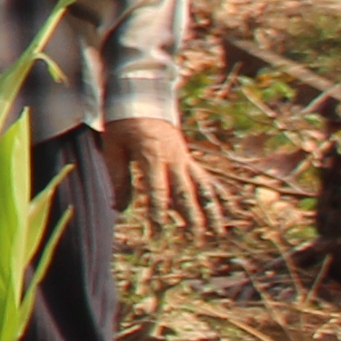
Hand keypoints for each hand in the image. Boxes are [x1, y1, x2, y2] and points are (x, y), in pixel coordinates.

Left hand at [104, 112, 237, 237]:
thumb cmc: (122, 124)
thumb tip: (119, 209)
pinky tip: (228, 210)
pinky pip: (205, 179)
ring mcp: (185, 159)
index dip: (158, 212)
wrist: (141, 99)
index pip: (157, 190)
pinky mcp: (189, 159)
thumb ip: (118, 178)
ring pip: (202, 187)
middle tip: (196, 240)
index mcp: (152, 155)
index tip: (159, 232)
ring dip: (211, 210)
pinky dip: (217, 194)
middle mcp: (174, 159)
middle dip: (191, 218)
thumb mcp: (113, 148)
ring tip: (218, 233)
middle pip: (185, 192)